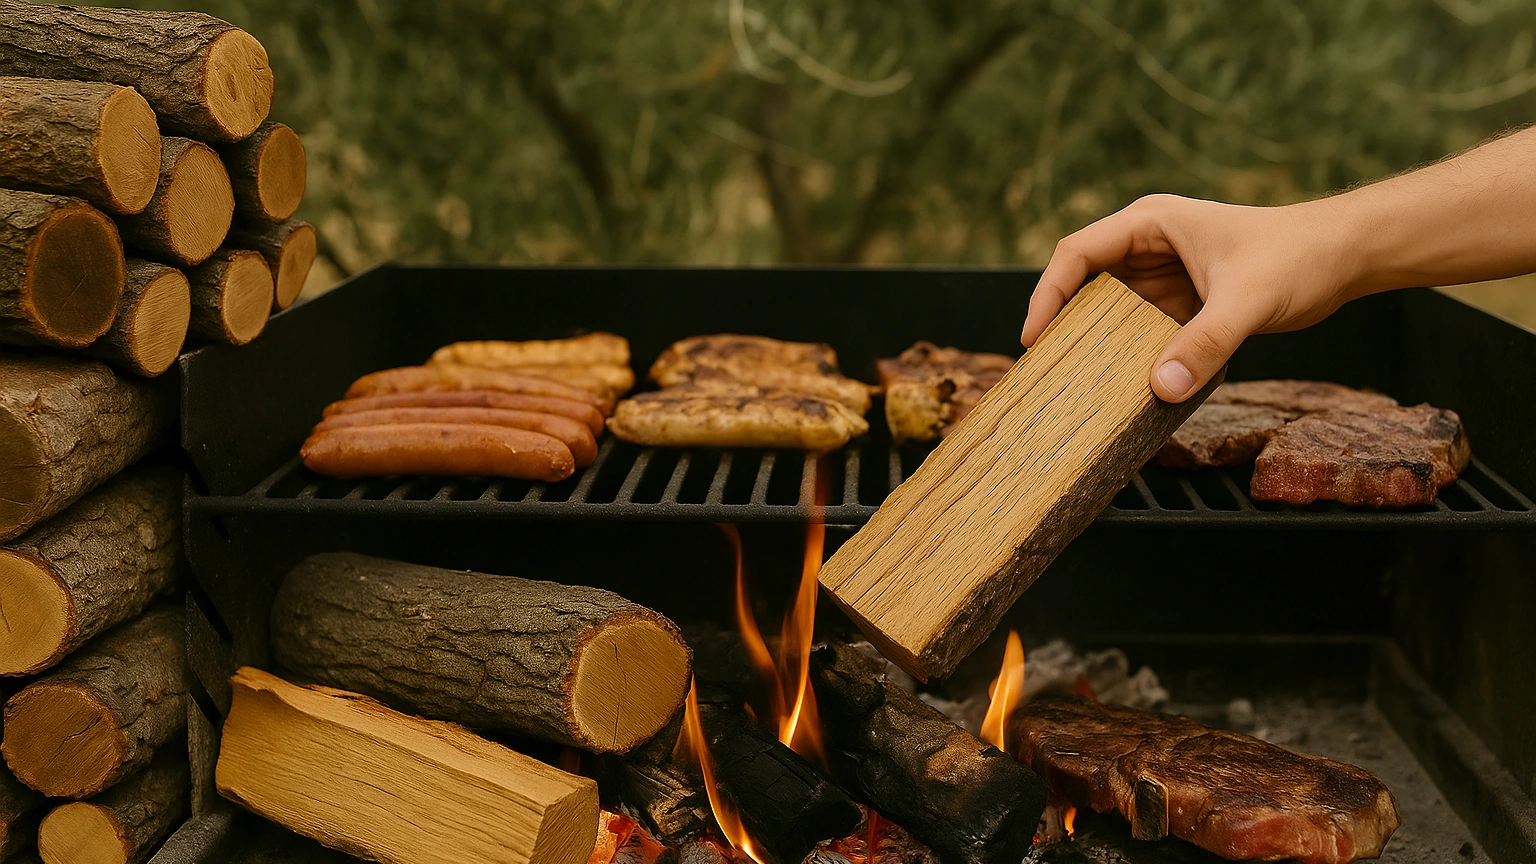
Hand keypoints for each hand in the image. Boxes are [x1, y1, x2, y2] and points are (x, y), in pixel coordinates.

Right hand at [1021, 194, 1364, 401]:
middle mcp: (1149, 246)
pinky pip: (1141, 331)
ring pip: (1110, 312)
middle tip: (1045, 370)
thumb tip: (1160, 390)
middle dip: (1064, 325)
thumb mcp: (1247, 302)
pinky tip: (1125, 386)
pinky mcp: (1182, 302)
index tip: (1034, 339)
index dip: (1048, 294)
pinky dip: (1130, 356)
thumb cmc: (1298, 256)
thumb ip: (1204, 345)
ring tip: (1077, 383)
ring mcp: (1164, 275)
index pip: (1077, 254)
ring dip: (1097, 345)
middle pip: (1085, 284)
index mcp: (1150, 224)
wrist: (1345, 256)